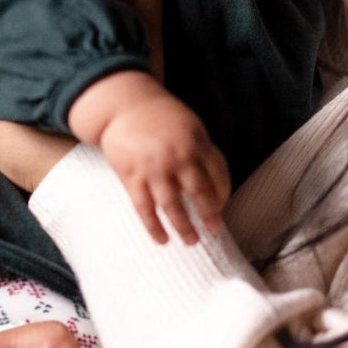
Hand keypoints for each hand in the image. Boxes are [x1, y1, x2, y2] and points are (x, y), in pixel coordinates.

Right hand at [98, 89, 230, 243]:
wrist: (124, 106)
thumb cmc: (160, 116)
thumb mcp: (190, 126)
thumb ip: (203, 151)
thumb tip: (217, 185)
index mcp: (196, 143)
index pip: (218, 175)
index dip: (223, 194)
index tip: (222, 207)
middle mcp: (177, 157)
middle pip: (200, 193)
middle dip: (209, 215)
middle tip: (213, 230)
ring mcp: (154, 169)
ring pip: (173, 206)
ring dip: (184, 227)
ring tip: (192, 241)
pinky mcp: (132, 177)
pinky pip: (145, 209)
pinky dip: (154, 227)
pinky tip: (162, 239)